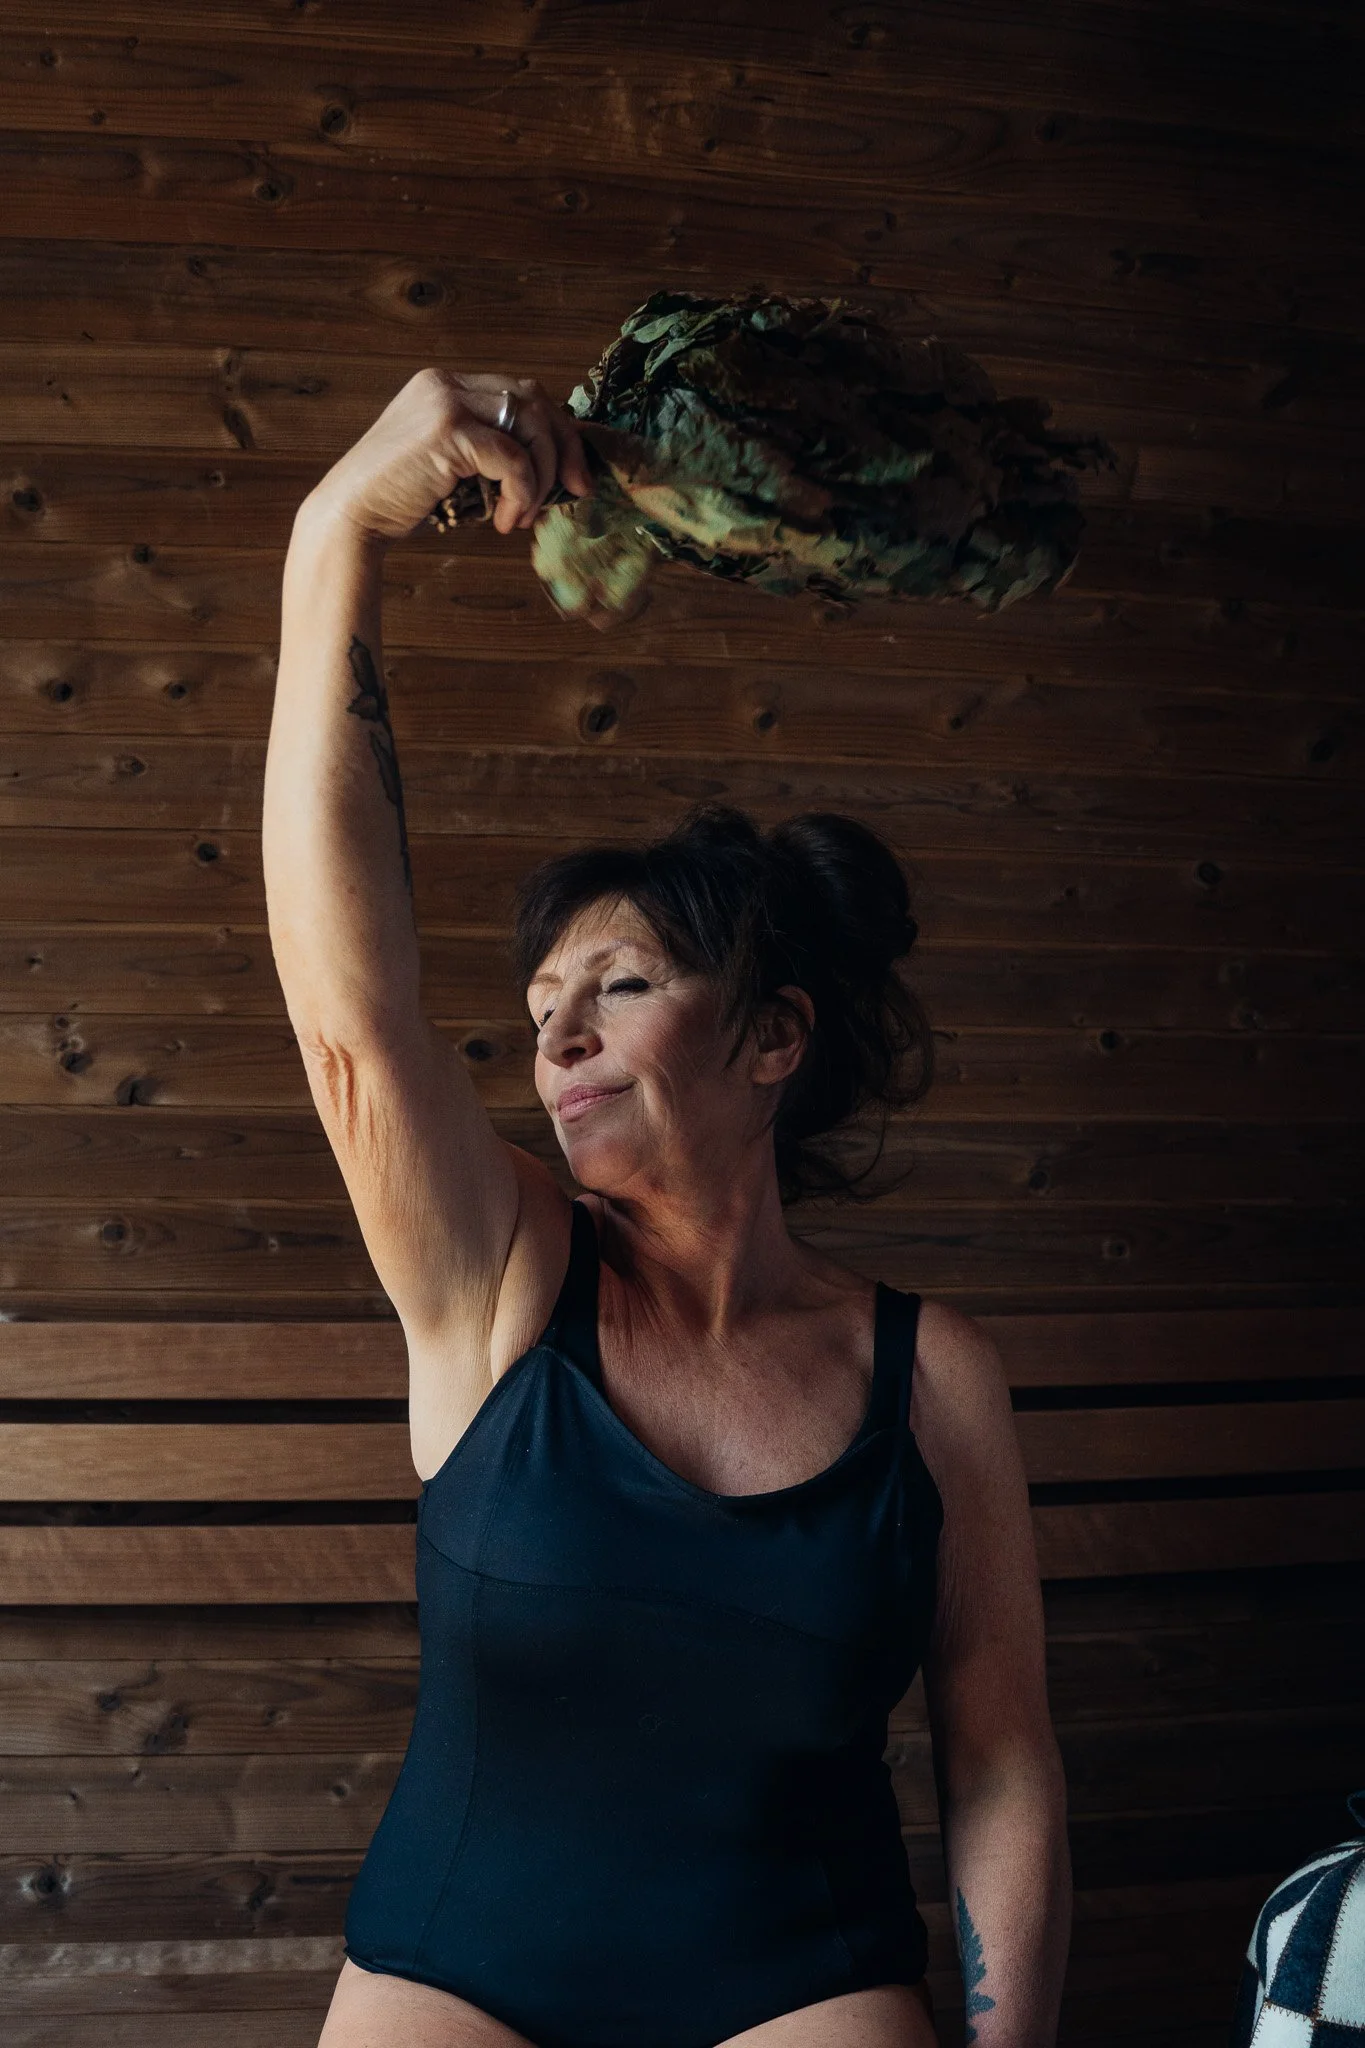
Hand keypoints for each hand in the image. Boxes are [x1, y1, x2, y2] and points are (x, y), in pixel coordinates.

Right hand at [299, 368, 594, 544]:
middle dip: (564, 447)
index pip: (522, 393)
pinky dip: (522, 493)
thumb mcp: (455, 467)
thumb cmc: (402, 502)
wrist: (351, 517)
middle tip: (576, 490)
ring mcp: (445, 401)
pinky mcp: (448, 430)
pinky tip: (506, 521)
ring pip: (530, 425)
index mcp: (446, 385)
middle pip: (535, 398)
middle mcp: (446, 383)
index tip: (572, 475)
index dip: (556, 432)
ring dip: (540, 476)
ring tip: (524, 516)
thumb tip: (557, 469)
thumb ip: (493, 453)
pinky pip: (512, 458)